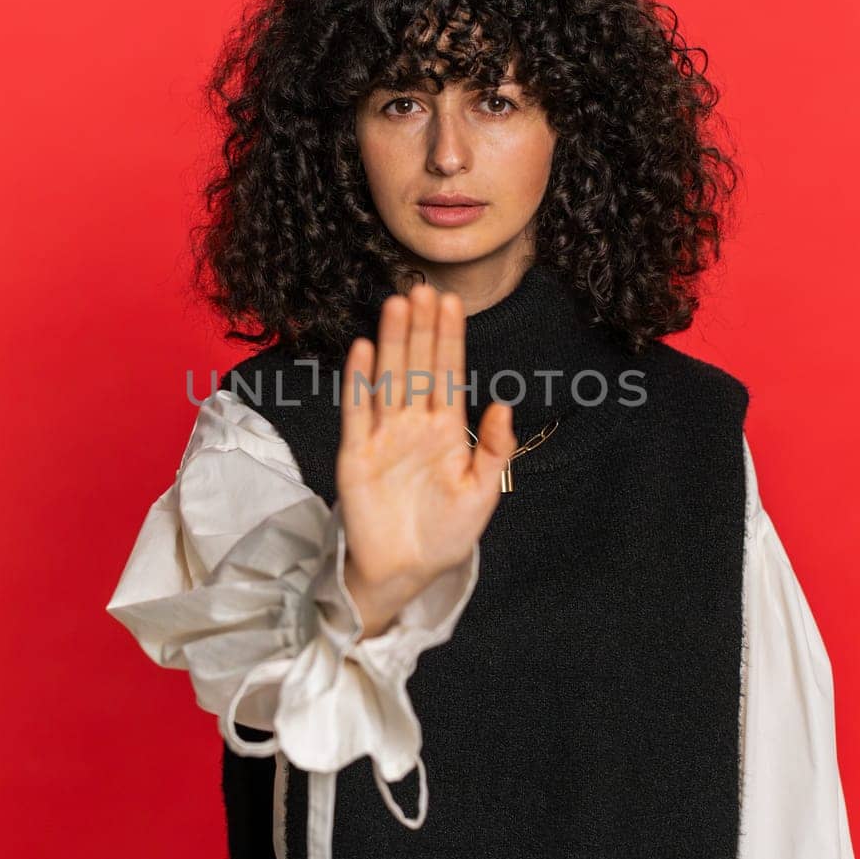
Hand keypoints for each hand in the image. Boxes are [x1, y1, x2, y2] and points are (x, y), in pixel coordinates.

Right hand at [337, 282, 515, 638]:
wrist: (405, 571)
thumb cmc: (447, 534)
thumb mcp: (482, 494)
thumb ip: (494, 450)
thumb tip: (503, 404)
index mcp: (448, 431)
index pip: (449, 374)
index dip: (449, 338)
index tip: (450, 303)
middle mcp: (414, 425)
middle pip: (417, 366)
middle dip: (420, 328)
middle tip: (421, 287)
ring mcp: (383, 436)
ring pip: (388, 379)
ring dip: (392, 343)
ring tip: (397, 305)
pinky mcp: (355, 454)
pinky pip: (357, 411)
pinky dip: (359, 382)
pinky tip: (364, 350)